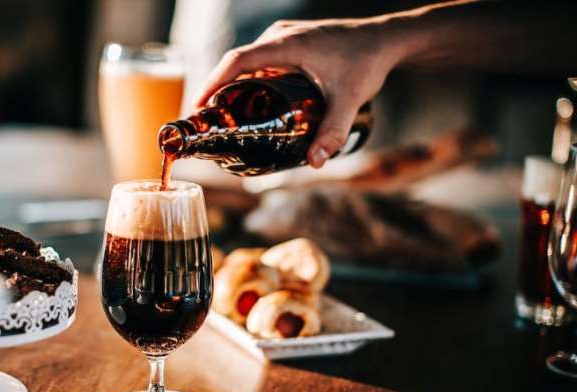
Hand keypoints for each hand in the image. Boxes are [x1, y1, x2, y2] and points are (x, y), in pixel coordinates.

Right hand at [194, 19, 402, 167]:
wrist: (387, 39)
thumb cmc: (368, 61)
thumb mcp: (350, 99)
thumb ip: (333, 131)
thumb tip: (316, 163)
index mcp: (286, 44)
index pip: (237, 61)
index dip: (213, 81)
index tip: (199, 105)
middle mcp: (280, 35)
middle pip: (237, 61)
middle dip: (218, 88)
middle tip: (209, 117)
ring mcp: (285, 35)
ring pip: (249, 59)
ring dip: (234, 82)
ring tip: (225, 112)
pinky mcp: (291, 39)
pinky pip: (261, 57)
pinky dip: (250, 76)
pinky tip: (252, 97)